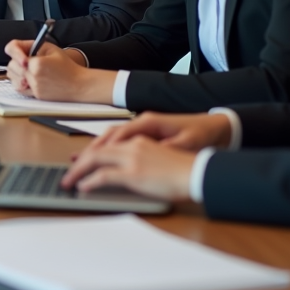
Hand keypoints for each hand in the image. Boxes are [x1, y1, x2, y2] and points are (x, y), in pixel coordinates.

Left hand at [5, 39, 115, 103]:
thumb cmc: (67, 67)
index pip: (14, 54)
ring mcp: (34, 87)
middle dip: (16, 63)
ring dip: (17, 74)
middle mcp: (34, 76)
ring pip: (13, 79)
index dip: (15, 53)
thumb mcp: (51, 49)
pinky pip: (20, 89)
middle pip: (12, 67)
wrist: (79, 84)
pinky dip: (21, 84)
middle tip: (24, 61)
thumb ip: (33, 47)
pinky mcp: (36, 96)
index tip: (19, 54)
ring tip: (26, 70)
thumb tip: (19, 51)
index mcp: (37, 63)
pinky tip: (28, 79)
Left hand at [60, 135, 196, 201]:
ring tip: (68, 181)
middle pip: (97, 151)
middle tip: (67, 173)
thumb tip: (128, 172)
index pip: (107, 144)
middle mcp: (132, 145)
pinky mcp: (134, 173)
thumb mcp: (158, 159)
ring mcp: (132, 158)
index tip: (78, 159)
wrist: (198, 173)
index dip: (90, 152)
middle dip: (79, 162)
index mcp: (139, 140)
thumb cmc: (183, 170)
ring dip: (79, 171)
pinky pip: (104, 176)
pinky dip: (90, 181)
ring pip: (96, 160)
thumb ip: (141, 160)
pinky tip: (83, 187)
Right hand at [91, 111, 233, 152]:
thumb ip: (161, 149)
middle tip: (73, 167)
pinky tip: (101, 159)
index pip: (114, 137)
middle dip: (88, 151)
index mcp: (148, 123)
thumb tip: (143, 156)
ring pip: (111, 137)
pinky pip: (119, 141)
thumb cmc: (200, 135)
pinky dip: (107, 149)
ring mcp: (143, 128)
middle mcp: (142, 122)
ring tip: (80, 162)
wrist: (216, 128)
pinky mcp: (146, 134)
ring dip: (95, 150)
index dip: (96, 152)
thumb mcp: (183, 144)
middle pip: (108, 136)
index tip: (84, 165)